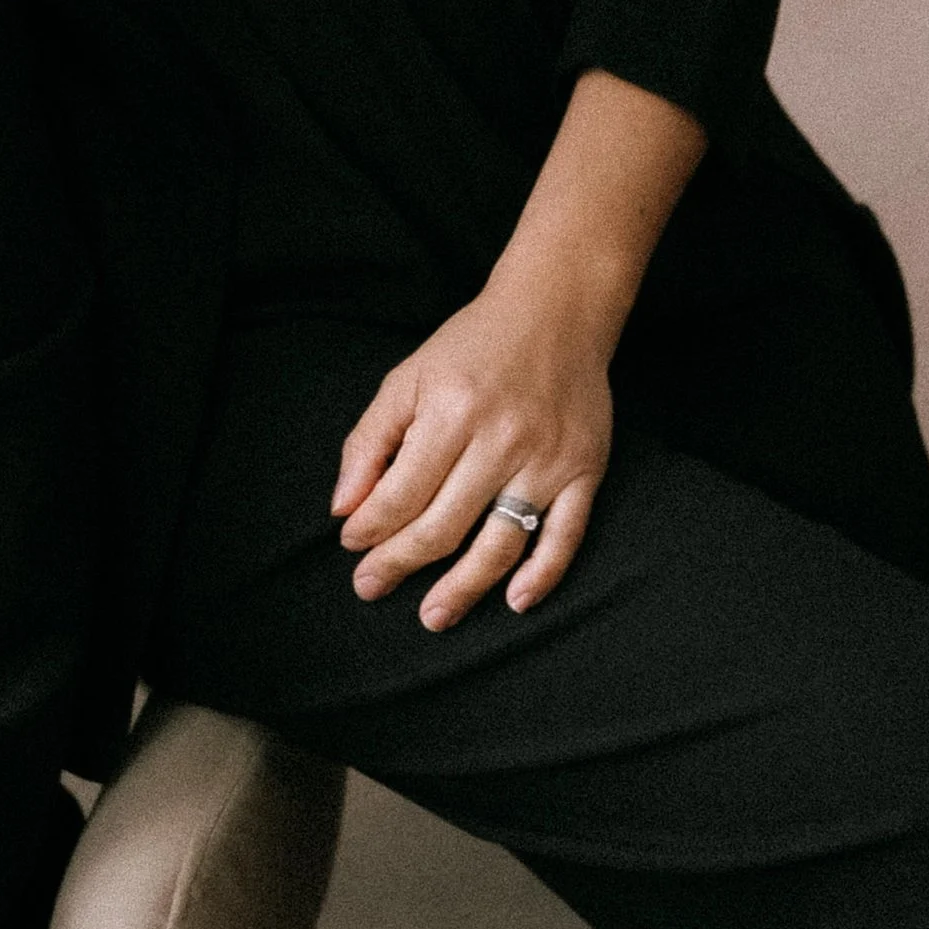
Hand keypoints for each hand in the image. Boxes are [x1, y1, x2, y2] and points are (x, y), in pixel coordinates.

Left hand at [332, 268, 615, 630]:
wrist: (556, 313)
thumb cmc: (472, 347)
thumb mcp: (407, 379)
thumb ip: (370, 442)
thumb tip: (343, 508)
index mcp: (450, 412)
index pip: (401, 493)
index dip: (370, 528)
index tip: (351, 547)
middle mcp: (500, 440)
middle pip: (444, 525)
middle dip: (400, 563)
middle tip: (371, 587)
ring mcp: (547, 460)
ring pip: (500, 542)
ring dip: (464, 587)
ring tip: (433, 616)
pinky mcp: (584, 471)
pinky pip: (564, 536)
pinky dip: (543, 574)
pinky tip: (515, 601)